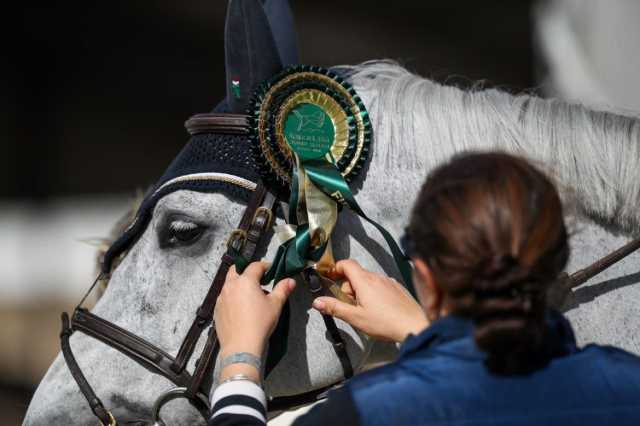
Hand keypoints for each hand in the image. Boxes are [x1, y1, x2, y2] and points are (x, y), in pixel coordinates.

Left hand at [214, 262, 295, 375]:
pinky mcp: (217, 309)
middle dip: (246, 270)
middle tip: (257, 279)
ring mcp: (221, 298)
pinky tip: (240, 308)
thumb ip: (282, 289)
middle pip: (236, 270)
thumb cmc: (259, 324)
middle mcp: (231, 286)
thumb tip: (290, 281)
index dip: (265, 266)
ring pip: (229, 284)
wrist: (241, 346)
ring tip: (250, 294)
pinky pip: (224, 297)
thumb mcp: (275, 305)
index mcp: (245, 281)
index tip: (271, 270)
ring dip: (238, 284)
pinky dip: (232, 297)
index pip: (255, 266)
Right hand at [312, 259, 427, 342]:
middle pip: (357, 274)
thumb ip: (335, 308)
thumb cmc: (384, 323)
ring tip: (366, 310)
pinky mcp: (398, 288)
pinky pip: (381, 285)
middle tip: (351, 305)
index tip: (331, 279)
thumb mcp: (355, 318)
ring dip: (362, 290)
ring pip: (369, 280)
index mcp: (364, 281)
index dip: (336, 268)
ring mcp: (389, 281)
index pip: (346, 264)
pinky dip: (375, 292)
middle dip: (349, 287)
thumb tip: (316, 301)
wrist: (415, 325)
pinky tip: (380, 309)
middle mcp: (377, 276)